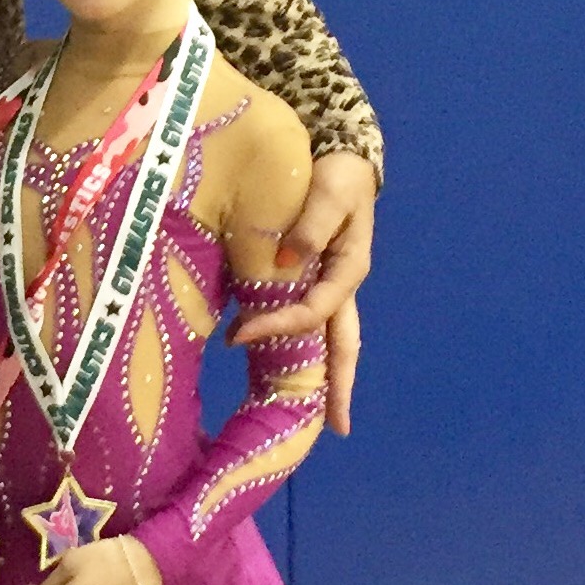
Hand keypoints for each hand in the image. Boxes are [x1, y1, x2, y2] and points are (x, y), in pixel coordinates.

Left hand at [229, 147, 375, 434]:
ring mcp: (330, 285)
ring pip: (328, 339)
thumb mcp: (329, 191)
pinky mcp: (313, 278)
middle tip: (335, 427)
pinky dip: (296, 345)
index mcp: (348, 269)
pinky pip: (307, 320)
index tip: (237, 337)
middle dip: (339, 386)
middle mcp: (342, 285)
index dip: (278, 327)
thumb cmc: (337, 174)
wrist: (342, 157)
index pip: (313, 312)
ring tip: (308, 415)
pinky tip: (276, 367)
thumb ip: (311, 224)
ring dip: (320, 375)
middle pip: (343, 344)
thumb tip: (287, 260)